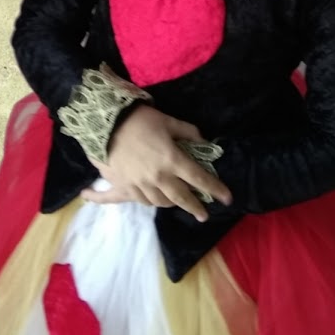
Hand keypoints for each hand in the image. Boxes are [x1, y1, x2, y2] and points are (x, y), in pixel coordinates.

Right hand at [80, 105, 231, 221]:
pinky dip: (125, 201)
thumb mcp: (168, 121)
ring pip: (158, 202)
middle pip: (181, 197)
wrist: (107, 121)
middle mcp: (158, 177)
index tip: (227, 198)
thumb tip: (202, 141)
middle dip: (195, 207)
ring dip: (169, 203)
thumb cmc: (141, 119)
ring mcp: (138, 184)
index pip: (198, 178)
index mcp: (172, 160)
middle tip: (203, 215)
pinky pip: (124, 199)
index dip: (215, 188)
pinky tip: (116, 200)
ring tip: (174, 202)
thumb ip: (187, 132)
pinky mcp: (121, 185)